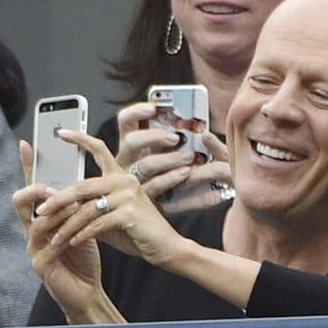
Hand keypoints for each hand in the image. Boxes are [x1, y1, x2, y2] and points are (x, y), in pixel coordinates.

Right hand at [12, 141, 104, 320]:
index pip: (31, 188)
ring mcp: (33, 247)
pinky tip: (76, 229)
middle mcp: (31, 230)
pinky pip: (48, 244)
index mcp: (41, 218)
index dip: (27, 167)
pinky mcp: (41, 264)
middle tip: (57, 187)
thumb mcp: (82, 224)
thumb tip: (86, 179)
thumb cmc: (84, 255)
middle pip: (21, 201)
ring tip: (75, 205)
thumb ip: (78, 205)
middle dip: (37, 189)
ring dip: (56, 212)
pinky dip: (62, 234)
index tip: (28, 143)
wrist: (87, 289)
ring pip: (36, 222)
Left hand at [34, 130, 186, 268]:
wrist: (166, 248)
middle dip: (58, 200)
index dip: (80, 139)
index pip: (101, 150)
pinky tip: (73, 242)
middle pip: (82, 186)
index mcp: (121, 178)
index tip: (60, 132)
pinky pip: (97, 223)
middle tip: (41, 211)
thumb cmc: (140, 234)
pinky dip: (82, 234)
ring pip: (87, 208)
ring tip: (55, 237)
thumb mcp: (112, 219)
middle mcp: (125, 181)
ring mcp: (128, 196)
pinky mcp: (130, 213)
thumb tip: (62, 209)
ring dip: (68, 225)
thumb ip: (91, 210)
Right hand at [117, 103, 232, 211]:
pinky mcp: (143, 199)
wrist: (155, 218)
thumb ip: (177, 142)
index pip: (126, 121)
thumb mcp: (167, 156)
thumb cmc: (167, 175)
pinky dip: (176, 182)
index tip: (154, 108)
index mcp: (131, 145)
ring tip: (190, 158)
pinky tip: (189, 175)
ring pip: (145, 166)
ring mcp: (132, 180)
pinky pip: (158, 190)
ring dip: (169, 160)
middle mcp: (126, 161)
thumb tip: (201, 130)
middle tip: (177, 137)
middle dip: (155, 136)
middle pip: (132, 142)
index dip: (137, 112)